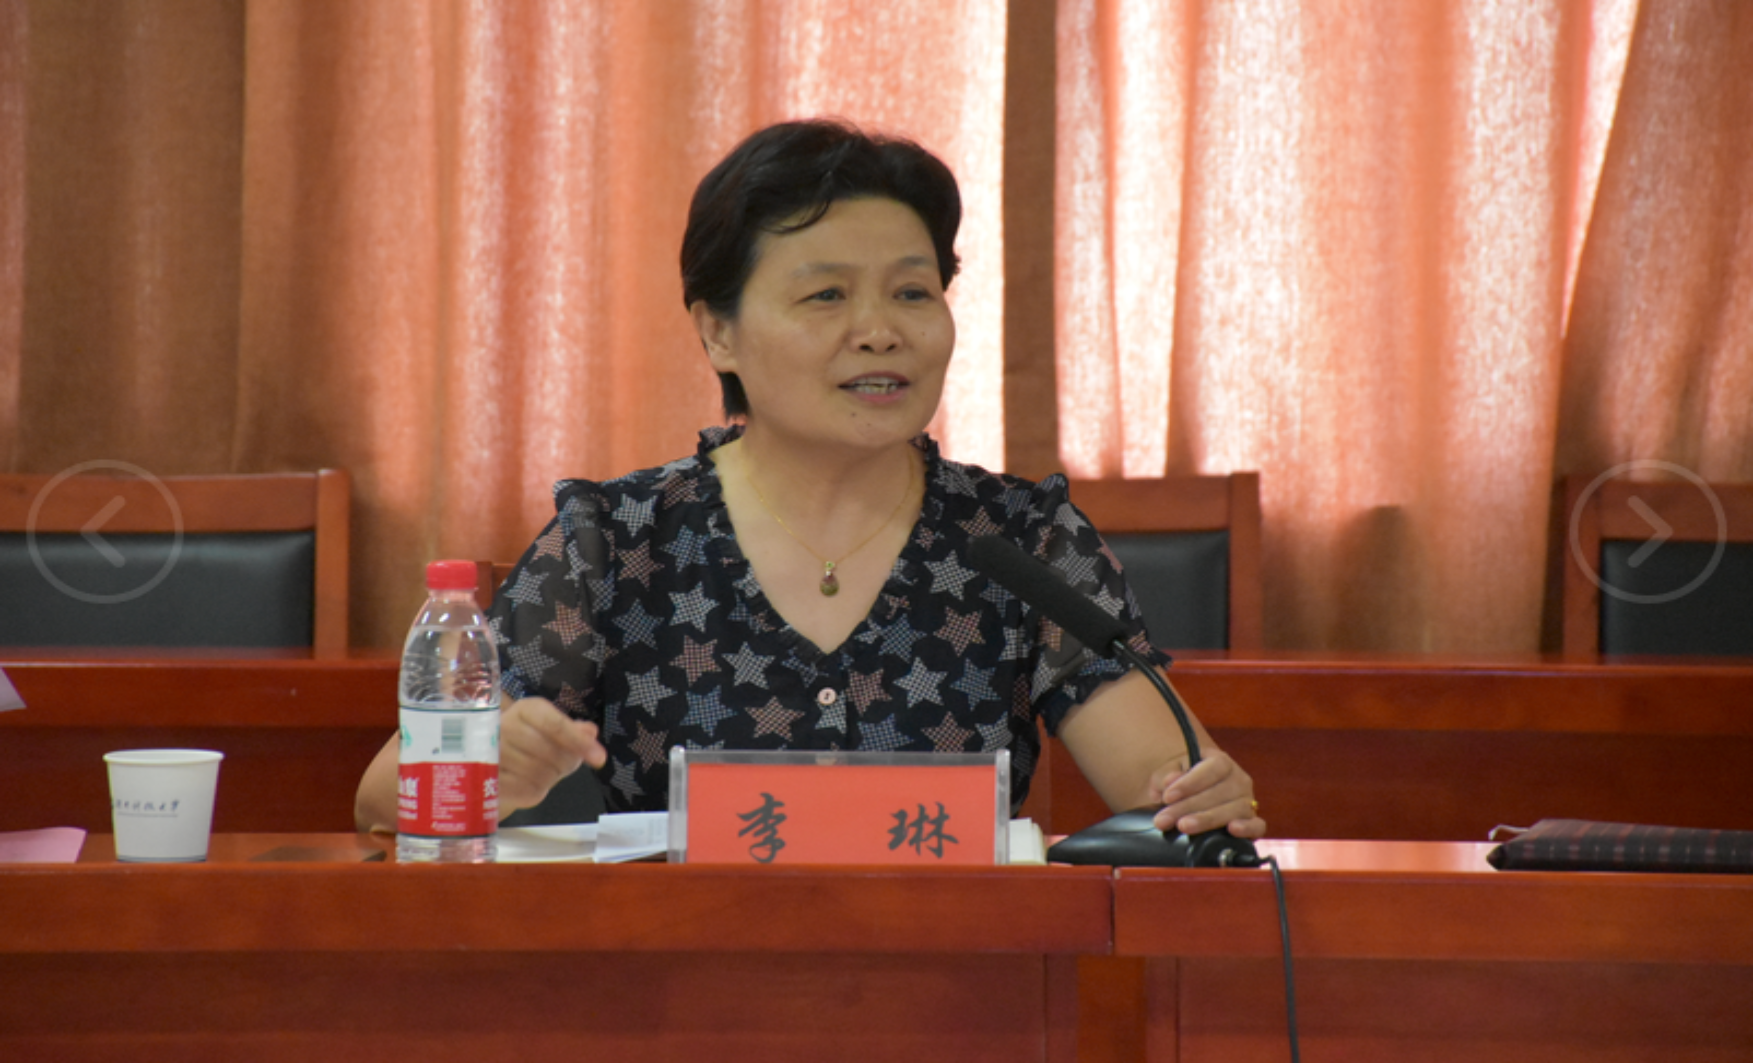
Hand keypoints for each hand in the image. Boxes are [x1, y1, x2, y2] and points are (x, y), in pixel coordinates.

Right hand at [497, 696, 606, 816]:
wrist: (493, 759)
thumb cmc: (528, 739)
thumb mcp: (551, 727)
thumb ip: (572, 730)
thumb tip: (590, 732)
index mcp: (525, 709)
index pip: (556, 726)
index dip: (579, 742)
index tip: (600, 758)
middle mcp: (505, 726)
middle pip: (551, 753)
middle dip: (566, 763)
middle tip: (564, 765)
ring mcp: (493, 753)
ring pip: (540, 773)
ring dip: (552, 777)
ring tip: (547, 772)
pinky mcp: (491, 779)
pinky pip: (527, 790)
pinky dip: (538, 790)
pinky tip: (535, 783)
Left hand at [1148, 751, 1263, 838]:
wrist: (1190, 801)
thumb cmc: (1180, 787)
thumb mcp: (1169, 776)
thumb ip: (1167, 776)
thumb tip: (1170, 781)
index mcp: (1221, 762)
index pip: (1212, 768)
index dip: (1190, 783)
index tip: (1167, 796)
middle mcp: (1238, 780)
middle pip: (1219, 792)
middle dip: (1188, 807)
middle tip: (1165, 819)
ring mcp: (1247, 802)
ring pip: (1235, 809)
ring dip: (1207, 819)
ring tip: (1183, 826)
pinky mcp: (1252, 823)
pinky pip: (1257, 826)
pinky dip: (1247, 828)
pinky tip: (1232, 829)